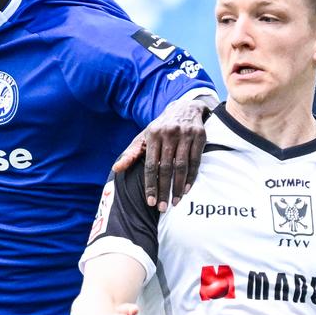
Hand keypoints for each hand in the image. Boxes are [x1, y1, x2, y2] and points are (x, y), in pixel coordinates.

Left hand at [113, 96, 210, 210]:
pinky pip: (195, 161)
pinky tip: (186, 189)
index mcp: (152, 134)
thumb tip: (116, 169)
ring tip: (176, 201)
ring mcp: (185, 134)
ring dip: (178, 187)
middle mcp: (169, 133)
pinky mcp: (199, 136)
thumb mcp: (144, 137)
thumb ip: (131, 153)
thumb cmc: (161, 128)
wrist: (185, 107)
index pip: (150, 165)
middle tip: (162, 207)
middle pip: (166, 168)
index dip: (150, 185)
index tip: (150, 201)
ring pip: (182, 166)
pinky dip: (191, 177)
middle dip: (164, 190)